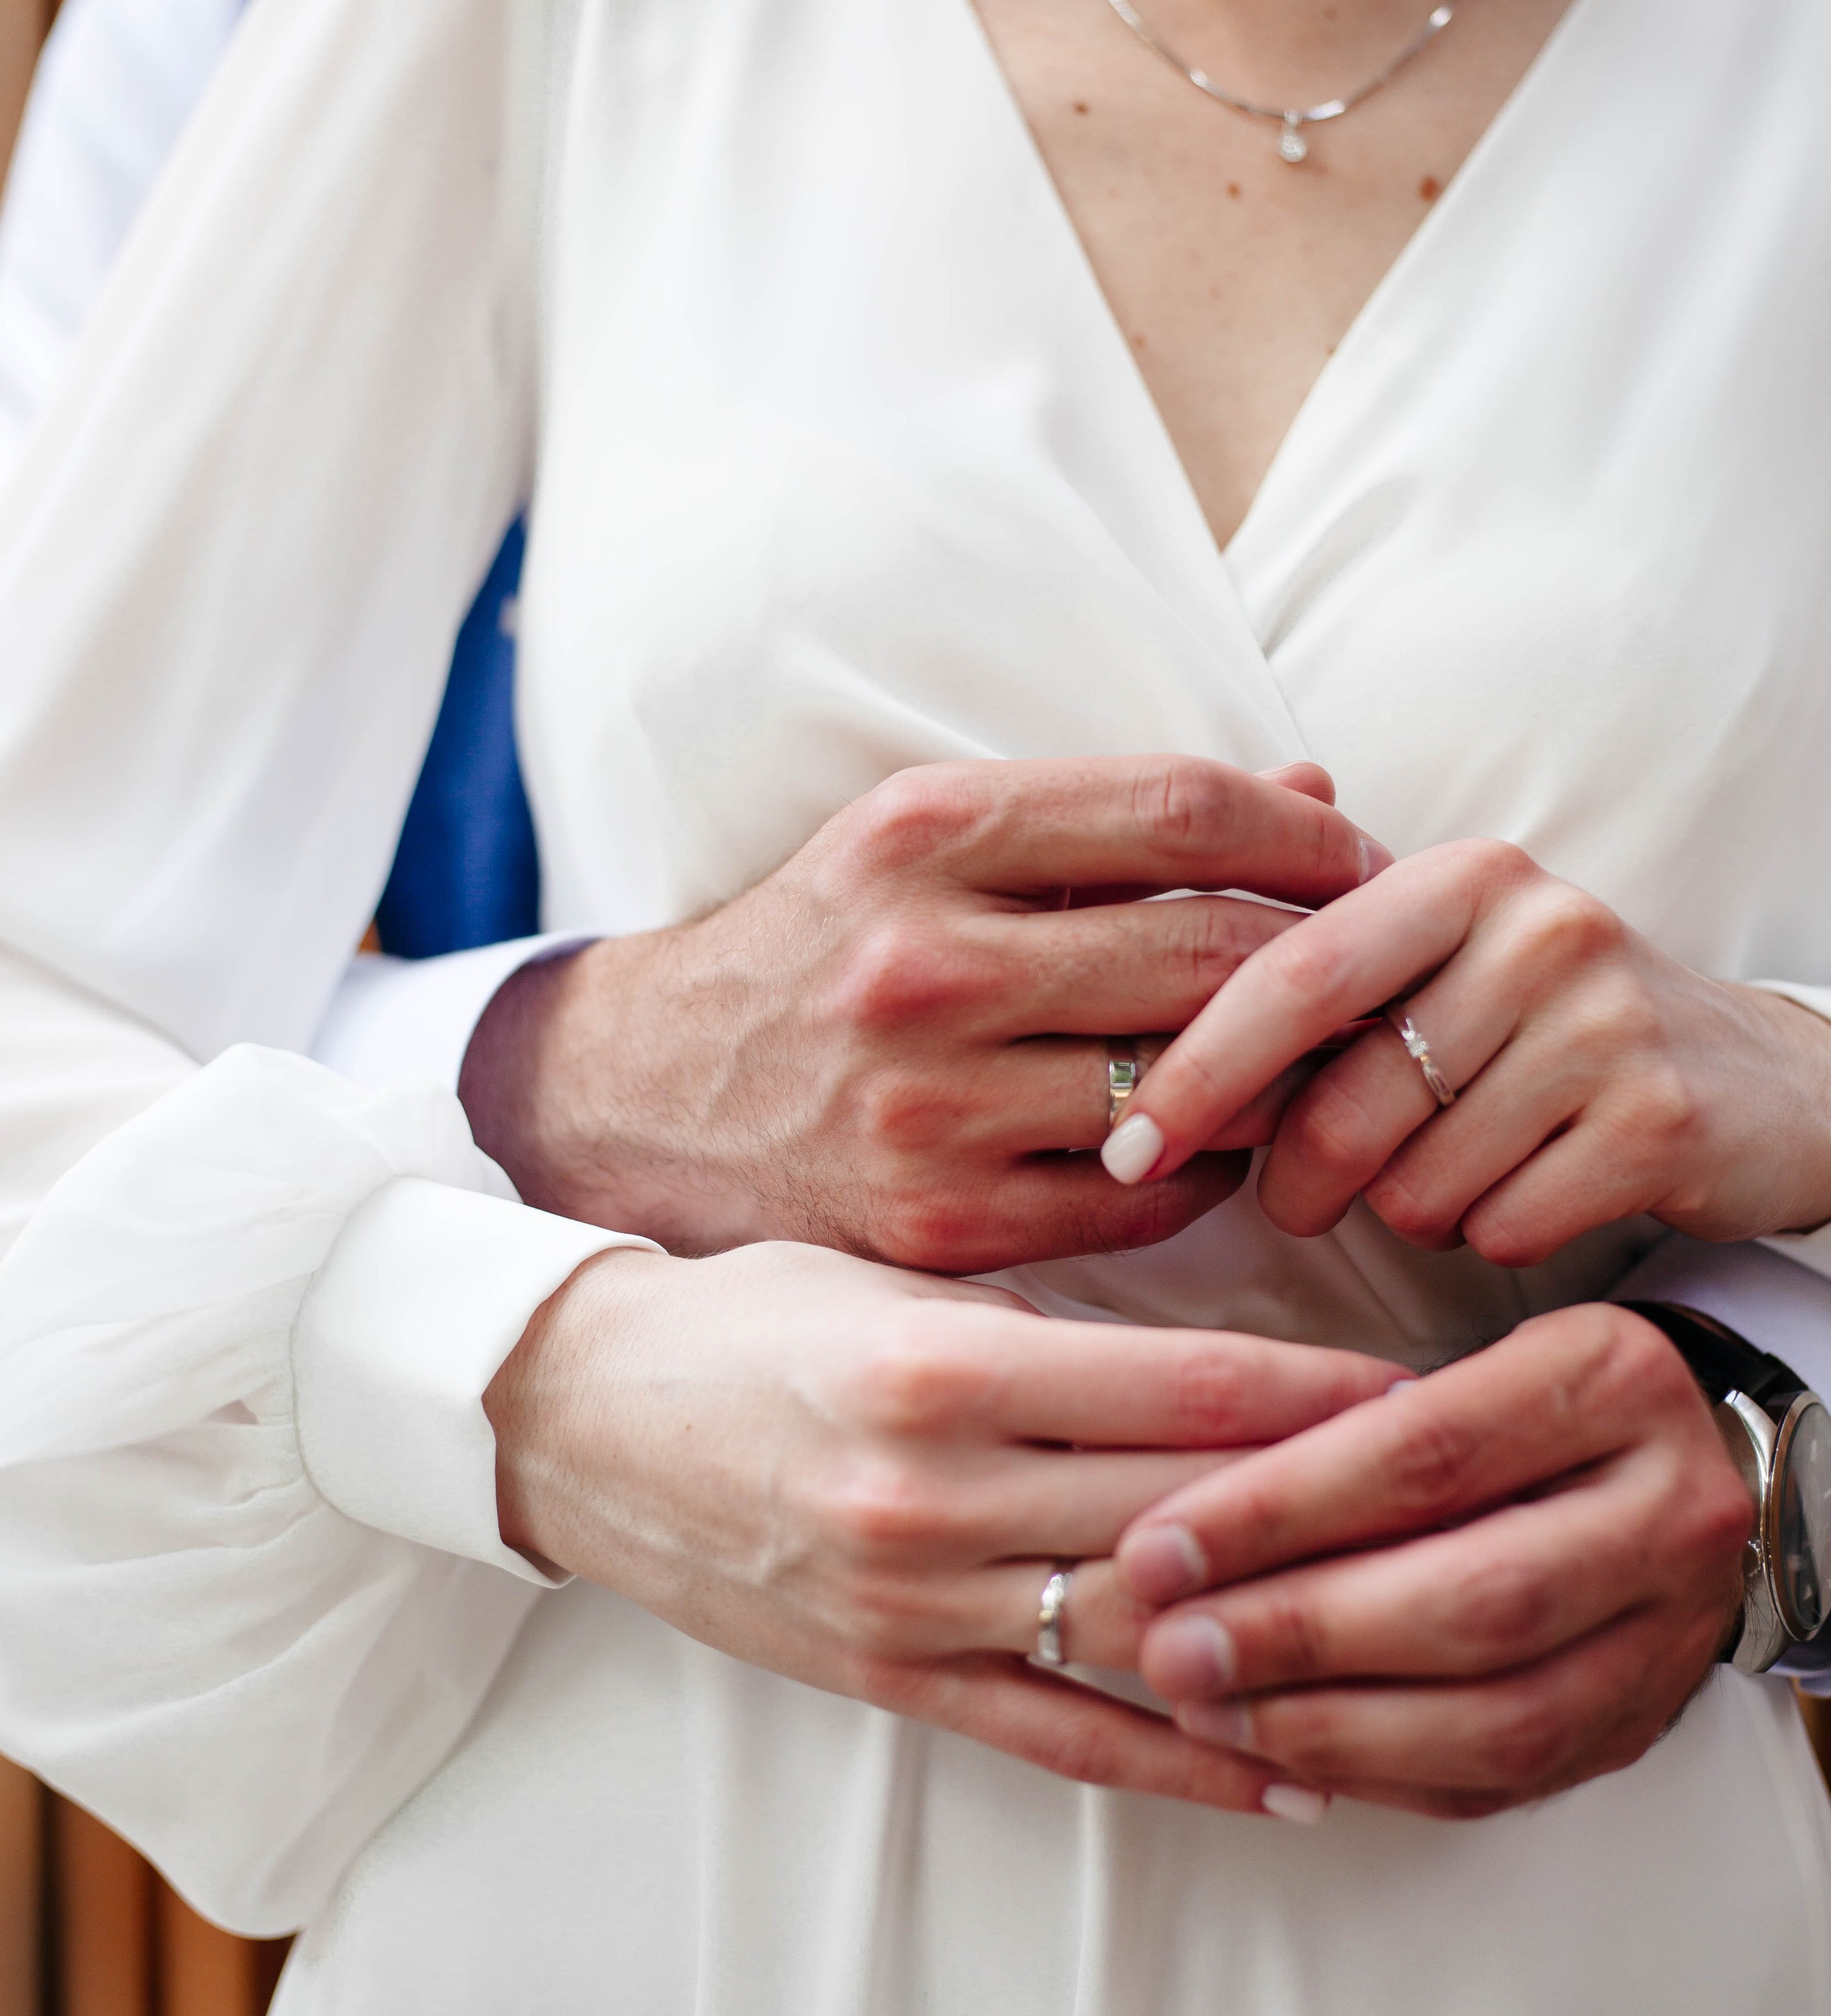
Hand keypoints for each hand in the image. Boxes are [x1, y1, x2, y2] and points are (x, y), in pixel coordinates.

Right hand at [461, 754, 1384, 1269]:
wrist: (648, 1101)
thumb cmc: (821, 952)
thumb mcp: (928, 844)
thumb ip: (1114, 819)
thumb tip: (1314, 786)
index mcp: (920, 834)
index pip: (1180, 808)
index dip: (1307, 831)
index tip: (1361, 856)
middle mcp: (921, 963)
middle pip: (1210, 952)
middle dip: (1321, 959)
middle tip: (1367, 967)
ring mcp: (930, 1107)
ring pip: (1195, 1086)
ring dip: (1278, 1074)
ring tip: (1305, 1055)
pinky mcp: (942, 1229)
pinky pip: (1151, 1202)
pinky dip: (1208, 1170)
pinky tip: (1208, 1141)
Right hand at [484, 1239, 1395, 1814]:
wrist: (576, 1418)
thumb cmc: (739, 1317)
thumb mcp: (884, 1280)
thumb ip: (1035, 1324)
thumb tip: (1207, 1360)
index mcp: (937, 1368)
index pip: (1176, 1388)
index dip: (1314, 1395)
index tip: (1423, 1389)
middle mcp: (933, 1496)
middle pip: (1183, 1512)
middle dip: (1331, 1508)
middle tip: (1464, 1504)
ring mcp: (914, 1603)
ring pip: (1141, 1634)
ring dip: (1284, 1638)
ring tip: (1418, 1639)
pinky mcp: (894, 1679)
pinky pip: (1064, 1737)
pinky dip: (1185, 1764)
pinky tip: (1294, 1778)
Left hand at [1100, 836, 1830, 1262]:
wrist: (1761, 1081)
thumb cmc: (1547, 1030)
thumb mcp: (1444, 964)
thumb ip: (1314, 970)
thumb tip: (1132, 1001)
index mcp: (1459, 877)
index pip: (1289, 975)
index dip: (1194, 1069)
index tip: (1125, 1147)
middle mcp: (1537, 929)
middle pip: (1344, 1103)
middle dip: (1297, 1181)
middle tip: (1301, 1203)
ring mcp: (1606, 1023)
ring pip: (1416, 1181)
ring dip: (1410, 1211)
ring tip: (1458, 1172)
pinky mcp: (1659, 1121)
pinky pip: (1502, 1227)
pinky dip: (1491, 1237)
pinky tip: (1530, 1195)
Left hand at [1114, 1303, 1750, 1819]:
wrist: (1695, 1471)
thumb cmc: (1527, 1403)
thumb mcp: (1462, 1354)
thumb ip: (1345, 1415)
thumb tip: (1182, 1516)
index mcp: (1611, 1382)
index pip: (1426, 1454)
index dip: (1277, 1509)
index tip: (1157, 1547)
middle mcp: (1668, 1511)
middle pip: (1471, 1597)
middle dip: (1299, 1634)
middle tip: (1169, 1650)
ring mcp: (1671, 1634)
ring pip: (1499, 1714)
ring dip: (1331, 1725)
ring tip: (1207, 1711)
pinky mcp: (1640, 1725)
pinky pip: (1504, 1779)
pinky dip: (1379, 1775)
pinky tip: (1281, 1754)